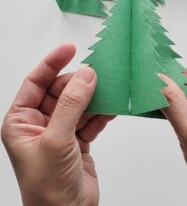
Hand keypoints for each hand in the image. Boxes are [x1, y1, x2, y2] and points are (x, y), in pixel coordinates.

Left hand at [1, 43, 113, 205]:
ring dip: (94, 96)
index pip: (36, 82)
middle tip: (98, 74)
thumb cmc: (47, 190)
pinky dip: (102, 112)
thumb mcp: (56, 141)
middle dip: (80, 82)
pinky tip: (113, 107)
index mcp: (22, 121)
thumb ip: (71, 105)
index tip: (70, 49)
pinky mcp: (78, 140)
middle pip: (62, 90)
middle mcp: (40, 123)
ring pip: (79, 103)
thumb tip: (85, 75)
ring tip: (110, 87)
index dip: (52, 63)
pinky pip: (91, 118)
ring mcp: (60, 131)